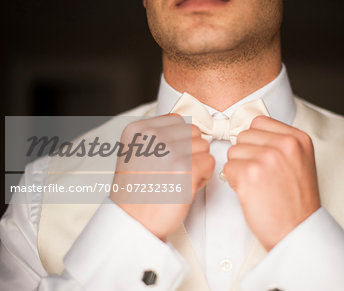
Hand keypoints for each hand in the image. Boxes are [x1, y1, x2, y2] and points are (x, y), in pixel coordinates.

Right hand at [110, 114, 214, 241]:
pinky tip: (186, 187)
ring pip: (204, 146)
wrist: (134, 222)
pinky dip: (203, 177)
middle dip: (191, 151)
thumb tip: (189, 127)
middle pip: (194, 132)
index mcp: (139, 129)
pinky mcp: (186, 169)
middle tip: (173, 172)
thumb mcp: (136, 153)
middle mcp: (153, 136)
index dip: (180, 141)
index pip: (178, 120)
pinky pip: (210, 162)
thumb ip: (158, 135)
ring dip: (198, 164)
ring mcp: (169, 152)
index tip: (166, 159)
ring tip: (178, 179)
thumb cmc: (139, 191)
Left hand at [224, 115, 320, 250]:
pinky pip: (227, 168)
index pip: (258, 122)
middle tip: (261, 175)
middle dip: (246, 155)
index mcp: (298, 138)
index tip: (261, 157)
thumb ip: (279, 143)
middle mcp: (285, 144)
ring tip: (257, 184)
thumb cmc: (296, 201)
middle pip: (243, 136)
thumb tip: (249, 131)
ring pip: (233, 151)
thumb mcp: (300, 161)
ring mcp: (267, 158)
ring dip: (239, 168)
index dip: (254, 141)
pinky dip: (233, 181)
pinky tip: (251, 192)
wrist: (297, 231)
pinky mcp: (250, 174)